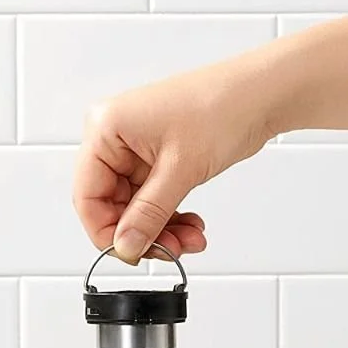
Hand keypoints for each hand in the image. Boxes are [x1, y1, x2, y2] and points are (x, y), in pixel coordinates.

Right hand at [72, 61, 275, 263]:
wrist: (260, 94)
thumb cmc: (221, 107)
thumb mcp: (180, 170)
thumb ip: (148, 214)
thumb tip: (126, 246)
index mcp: (106, 128)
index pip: (88, 196)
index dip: (107, 232)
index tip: (133, 253)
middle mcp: (115, 136)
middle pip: (111, 206)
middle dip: (143, 233)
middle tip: (171, 249)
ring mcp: (135, 148)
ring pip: (134, 208)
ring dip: (161, 230)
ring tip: (189, 239)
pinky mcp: (156, 158)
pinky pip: (152, 200)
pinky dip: (170, 218)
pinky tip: (190, 226)